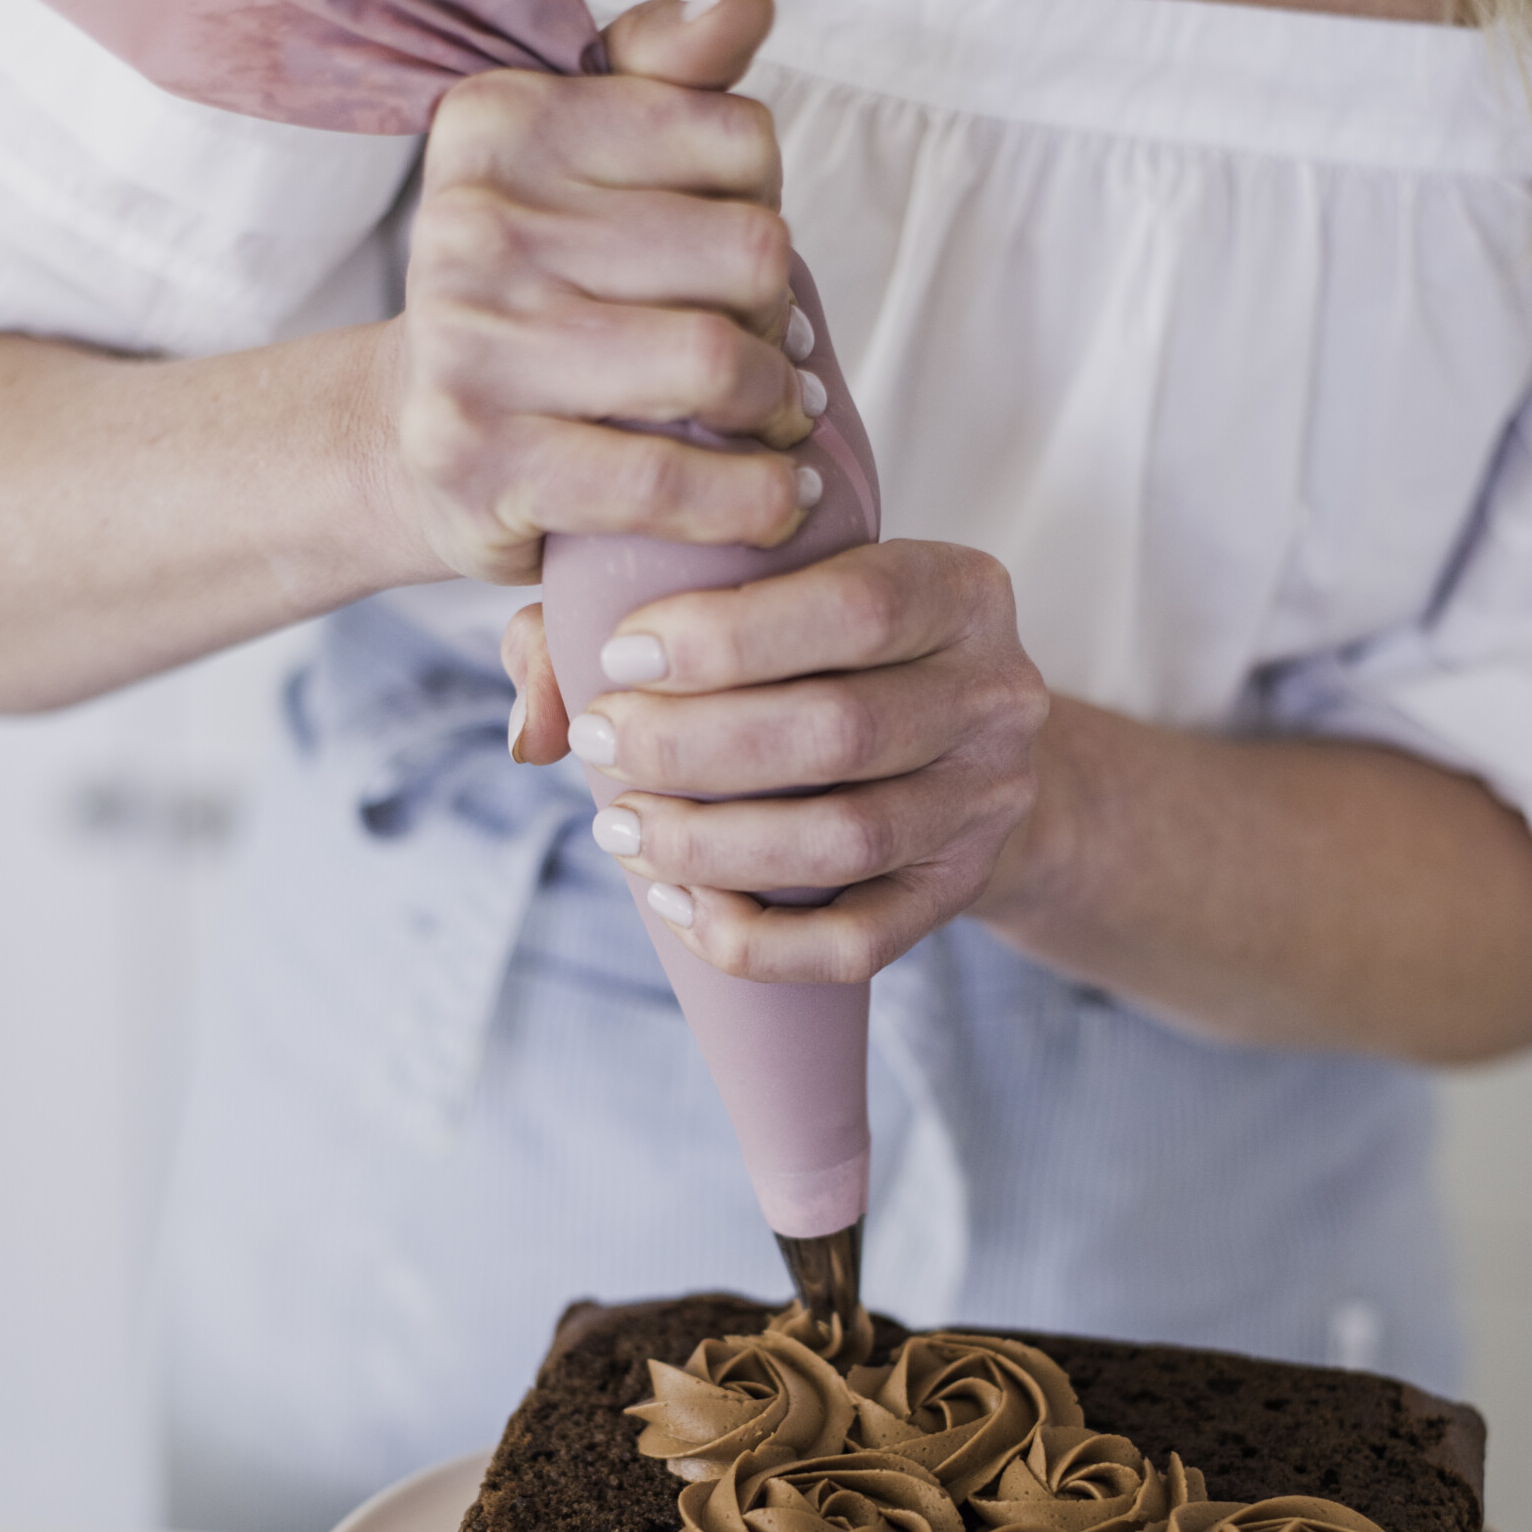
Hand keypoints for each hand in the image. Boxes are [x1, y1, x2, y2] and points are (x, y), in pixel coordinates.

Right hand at [376, 0, 824, 586]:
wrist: (409, 441)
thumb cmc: (528, 298)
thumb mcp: (581, 168)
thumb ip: (668, 75)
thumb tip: (748, 2)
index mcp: (505, 123)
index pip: (740, 140)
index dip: (769, 209)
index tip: (736, 264)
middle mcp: (476, 222)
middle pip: (748, 251)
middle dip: (780, 316)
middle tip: (769, 356)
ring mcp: (474, 345)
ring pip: (717, 362)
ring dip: (777, 407)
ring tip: (777, 422)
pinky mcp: (488, 460)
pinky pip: (668, 480)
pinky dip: (750, 499)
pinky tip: (776, 496)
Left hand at [503, 541, 1048, 981]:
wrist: (959, 750)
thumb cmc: (824, 655)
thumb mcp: (764, 596)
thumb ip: (628, 614)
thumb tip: (532, 724)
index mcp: (960, 589)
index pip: (856, 606)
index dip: (726, 637)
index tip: (618, 657)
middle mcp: (998, 693)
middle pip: (841, 731)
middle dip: (694, 746)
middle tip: (599, 746)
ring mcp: (989, 802)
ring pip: (846, 840)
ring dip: (711, 844)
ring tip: (619, 831)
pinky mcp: (960, 892)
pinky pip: (859, 942)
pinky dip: (756, 939)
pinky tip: (678, 907)